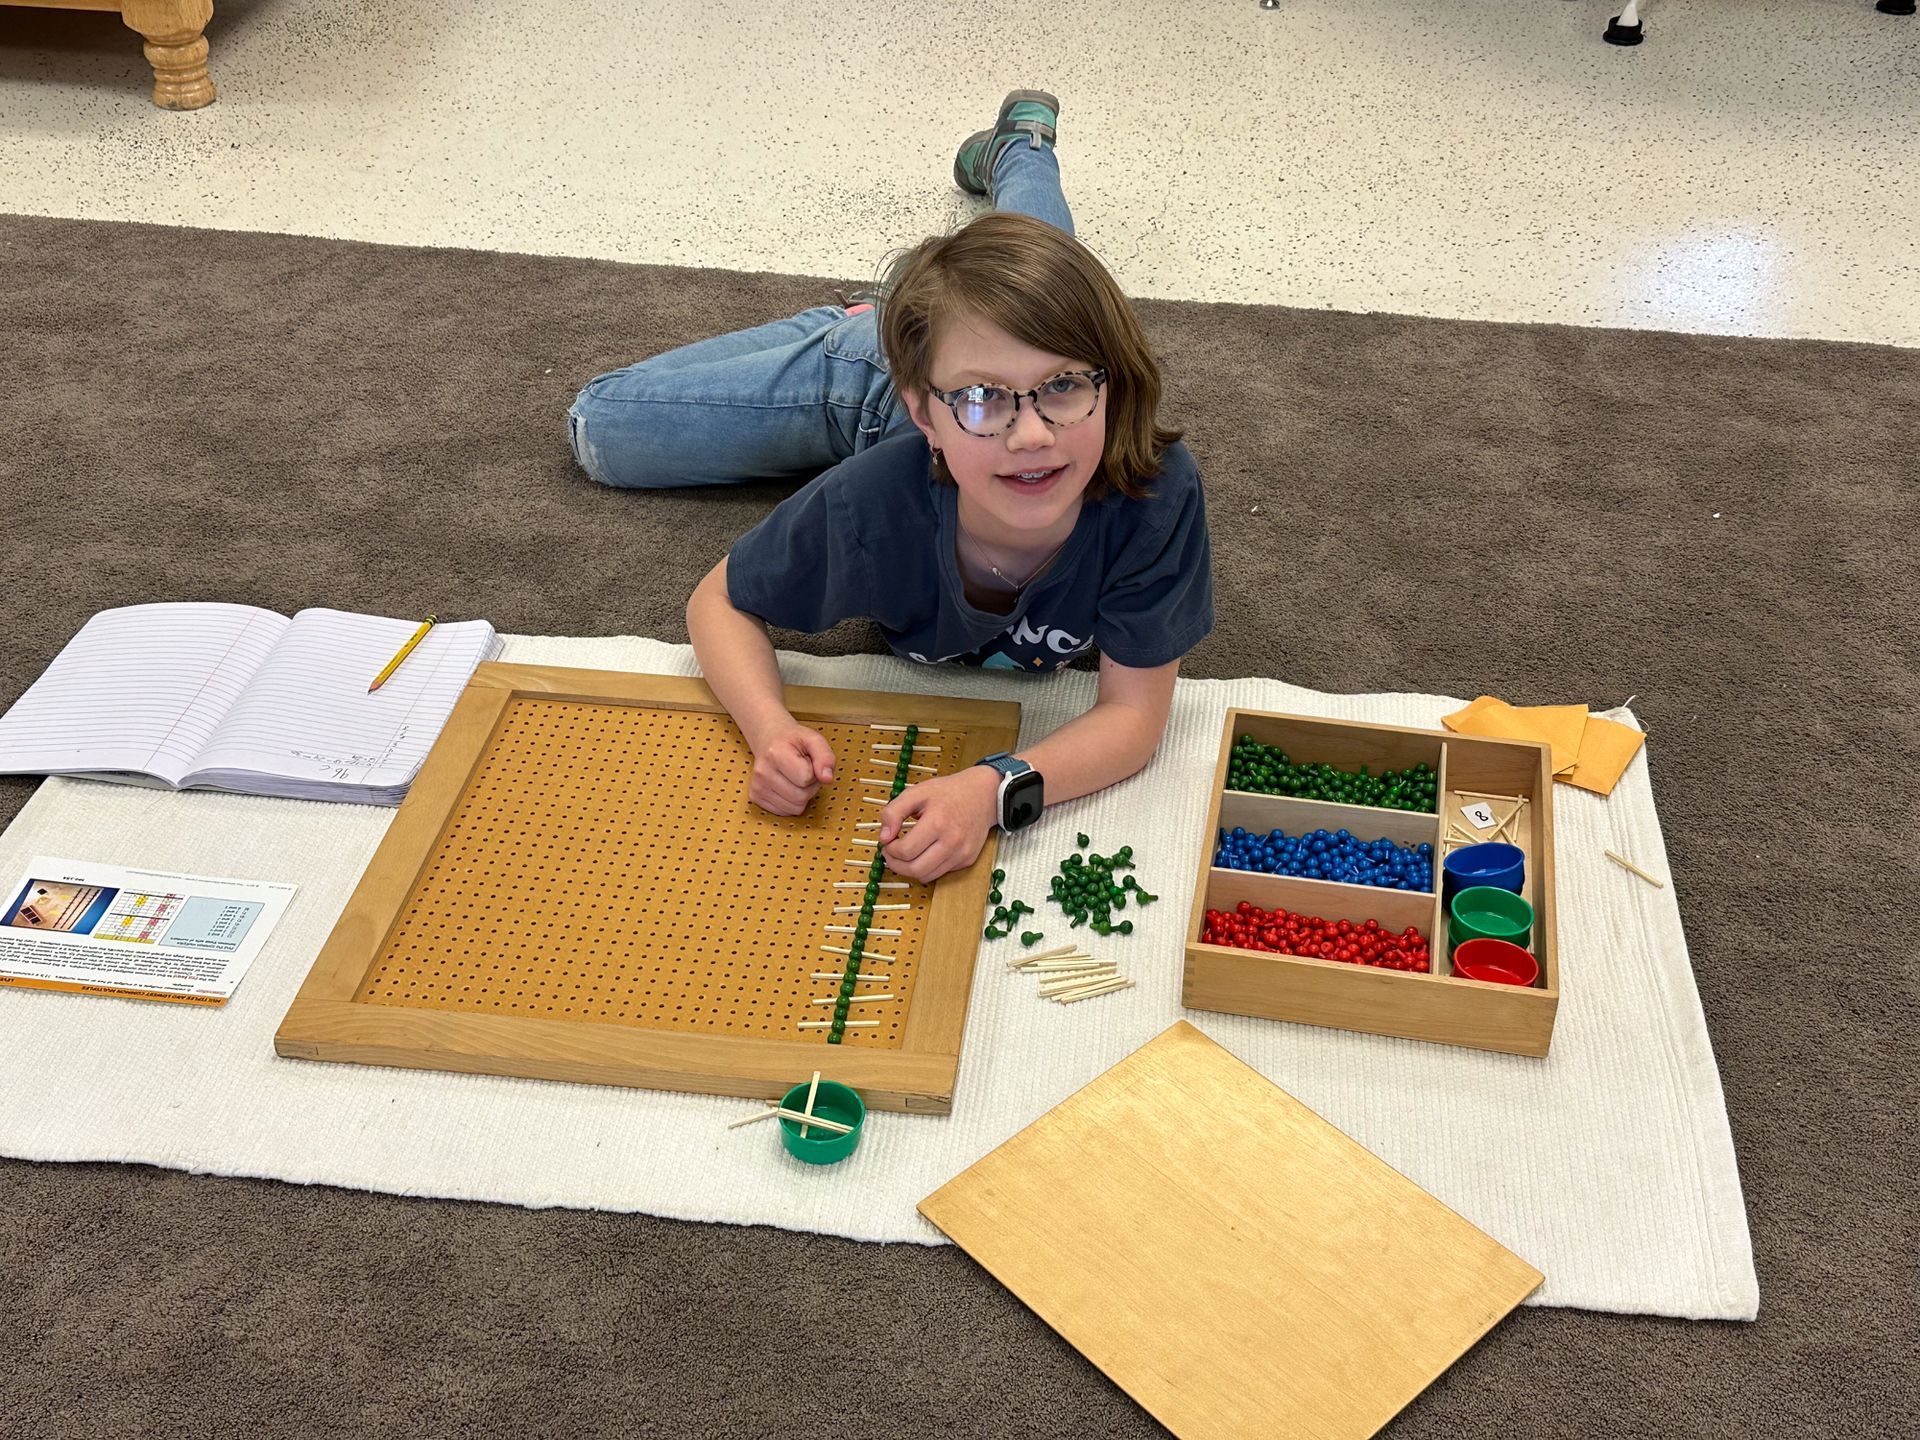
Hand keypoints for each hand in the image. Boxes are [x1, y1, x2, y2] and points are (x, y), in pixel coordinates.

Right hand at [747, 721, 835, 814]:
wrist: (769, 740)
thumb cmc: (792, 740)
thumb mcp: (814, 740)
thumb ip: (825, 757)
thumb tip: (827, 779)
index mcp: (775, 753)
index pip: (806, 778)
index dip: (814, 772)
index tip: (807, 762)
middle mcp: (762, 772)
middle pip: (801, 796)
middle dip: (809, 786)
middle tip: (804, 771)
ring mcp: (757, 786)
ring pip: (795, 808)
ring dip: (802, 796)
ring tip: (796, 778)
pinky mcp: (756, 798)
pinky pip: (785, 812)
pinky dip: (792, 803)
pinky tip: (787, 786)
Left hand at [876, 767, 1000, 883]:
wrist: (983, 795)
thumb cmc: (949, 792)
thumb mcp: (916, 792)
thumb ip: (893, 812)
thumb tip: (883, 837)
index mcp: (937, 822)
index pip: (906, 851)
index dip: (890, 850)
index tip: (887, 842)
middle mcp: (952, 842)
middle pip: (915, 869)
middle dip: (896, 865)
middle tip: (891, 853)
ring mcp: (961, 853)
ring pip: (927, 876)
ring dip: (909, 869)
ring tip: (905, 855)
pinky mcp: (967, 860)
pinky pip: (940, 873)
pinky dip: (927, 867)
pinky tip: (924, 853)